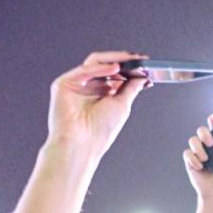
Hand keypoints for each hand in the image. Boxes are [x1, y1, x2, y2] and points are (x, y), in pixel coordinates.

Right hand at [7, 52, 150, 212]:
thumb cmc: (98, 139)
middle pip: (105, 65)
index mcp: (97, 91)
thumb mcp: (120, 110)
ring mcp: (71, 86)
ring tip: (132, 64)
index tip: (150, 63)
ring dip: (115, 63)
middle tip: (145, 60)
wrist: (79, 153)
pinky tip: (115, 70)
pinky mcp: (61, 87)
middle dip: (126, 60)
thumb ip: (130, 90)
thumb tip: (144, 74)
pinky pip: (81, 71)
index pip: (113, 71)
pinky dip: (98, 69)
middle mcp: (83, 86)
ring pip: (94, 64)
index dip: (131, 65)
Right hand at [183, 113, 212, 199]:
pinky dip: (193, 159)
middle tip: (212, 143)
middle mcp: (208, 145)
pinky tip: (200, 167)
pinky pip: (187, 154)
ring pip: (193, 140)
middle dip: (205, 133)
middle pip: (201, 130)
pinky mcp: (190, 161)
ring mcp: (198, 152)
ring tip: (206, 159)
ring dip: (199, 148)